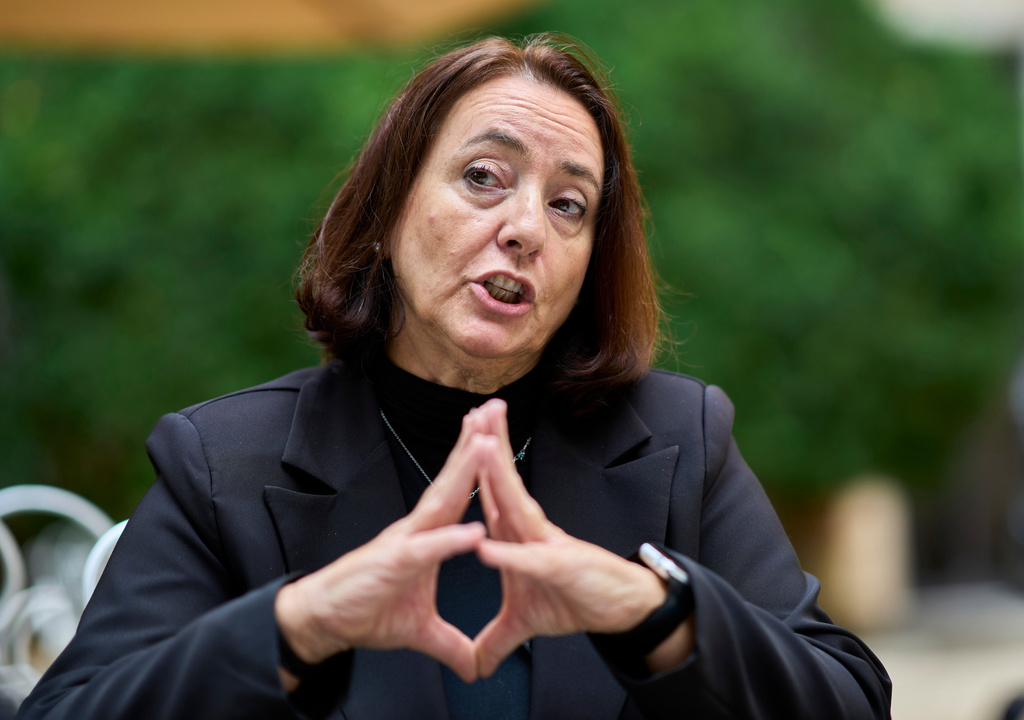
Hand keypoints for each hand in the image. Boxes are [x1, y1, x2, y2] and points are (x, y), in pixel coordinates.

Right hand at [275, 411, 493, 684]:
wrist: (326, 622)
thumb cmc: (368, 612)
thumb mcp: (421, 631)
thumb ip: (449, 642)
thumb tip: (473, 665)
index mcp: (427, 535)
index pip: (459, 492)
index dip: (479, 464)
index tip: (497, 433)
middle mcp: (417, 529)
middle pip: (453, 480)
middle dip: (475, 444)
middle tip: (495, 409)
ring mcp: (405, 543)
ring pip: (440, 502)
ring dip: (463, 473)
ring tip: (485, 443)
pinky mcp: (392, 565)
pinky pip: (425, 550)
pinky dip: (449, 541)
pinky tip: (472, 530)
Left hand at [469, 400, 668, 677]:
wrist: (619, 611)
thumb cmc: (573, 602)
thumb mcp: (523, 623)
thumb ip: (496, 637)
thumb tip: (475, 662)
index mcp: (517, 532)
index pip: (490, 490)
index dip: (471, 464)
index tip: (459, 433)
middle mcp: (530, 529)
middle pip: (503, 482)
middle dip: (487, 445)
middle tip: (474, 410)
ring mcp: (545, 545)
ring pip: (516, 505)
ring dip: (498, 476)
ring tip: (481, 445)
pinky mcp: (559, 569)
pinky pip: (529, 561)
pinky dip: (508, 554)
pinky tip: (485, 546)